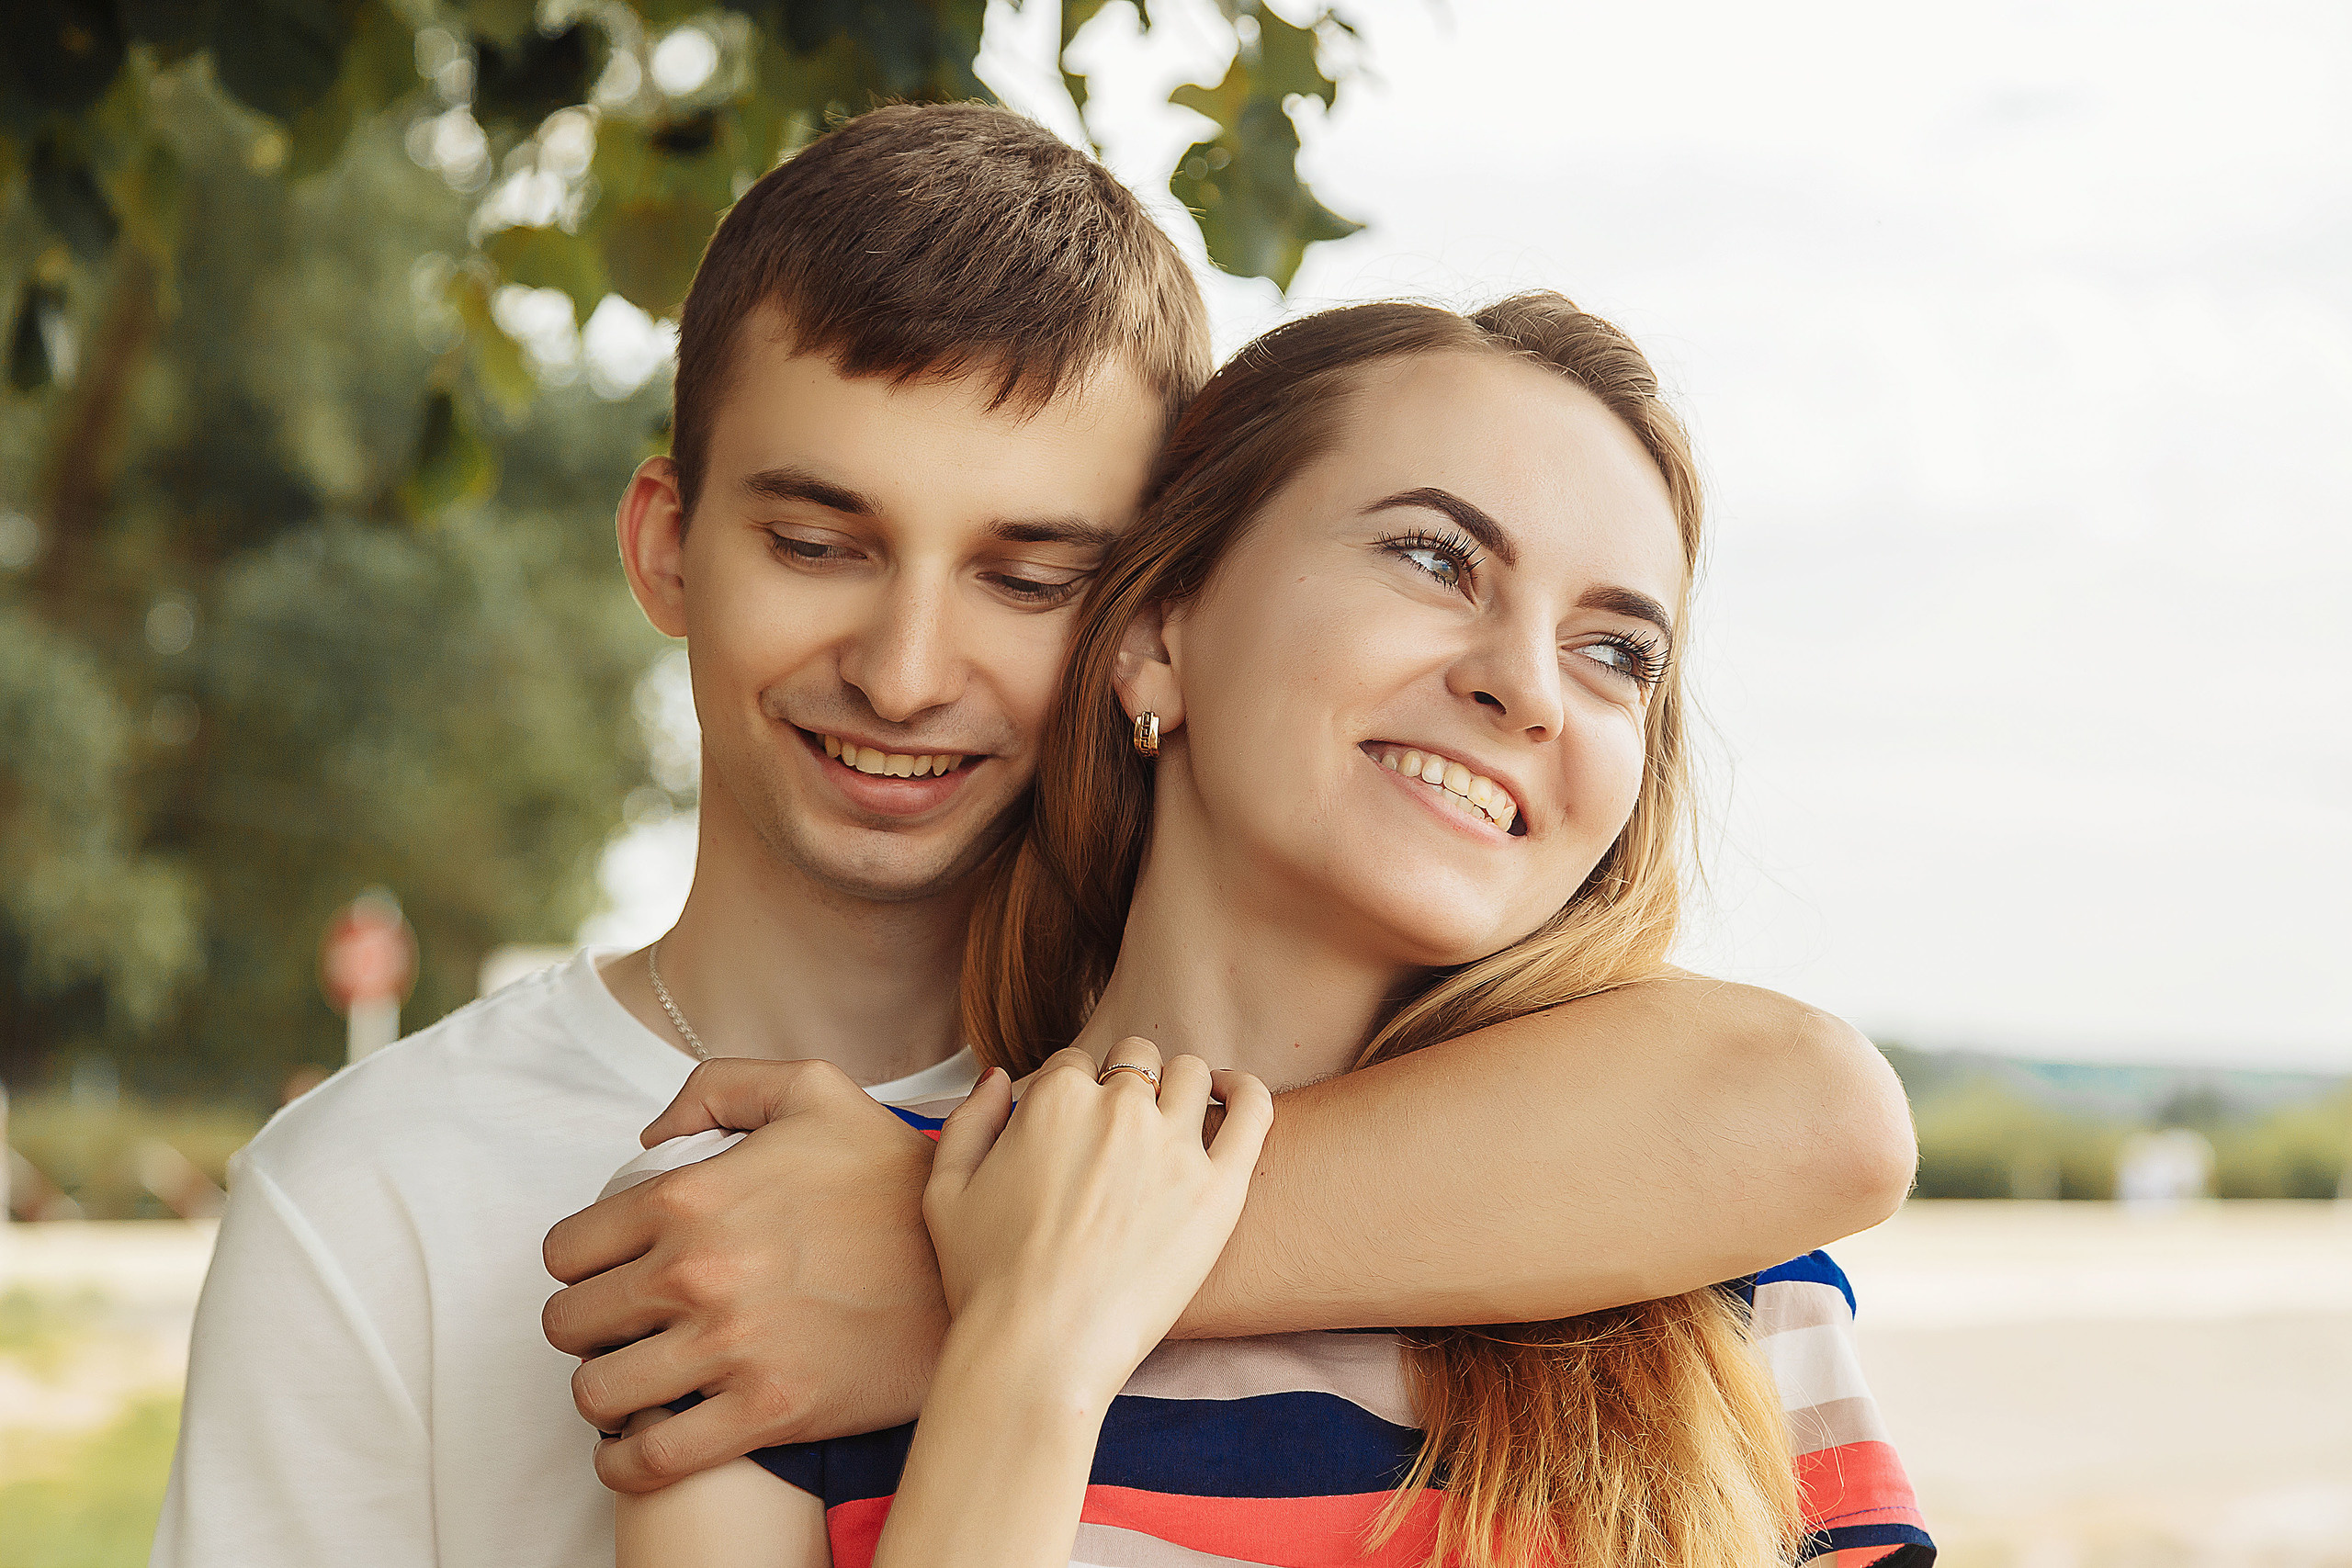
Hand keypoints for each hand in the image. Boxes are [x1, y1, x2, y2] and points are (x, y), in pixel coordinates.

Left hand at [541, 1058, 947, 1491]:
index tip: (609, 1275)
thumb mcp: (815, 1091)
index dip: (580, 1265)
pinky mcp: (765, 1411)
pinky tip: (636, 1447)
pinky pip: (648, 1459)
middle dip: (588, 1327)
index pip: (565, 1250)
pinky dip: (626, 1462)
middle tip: (625, 1327)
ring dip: (605, 1391)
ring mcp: (728, 1347)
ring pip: (596, 1393)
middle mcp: (696, 1272)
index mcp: (691, 1196)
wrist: (976, 1267)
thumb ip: (719, 1088)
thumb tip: (651, 1139)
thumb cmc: (893, 1180)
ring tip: (635, 1381)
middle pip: (569, 1324)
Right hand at [924, 1041, 1272, 1404]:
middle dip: (1127, 1084)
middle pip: (1137, 1060)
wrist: (1040, 1351)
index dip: (1073, 1094)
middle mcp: (1119, 1108)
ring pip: (1193, 1075)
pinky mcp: (1220, 1188)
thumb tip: (1001, 1077)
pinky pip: (1254, 1109)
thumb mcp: (944, 1191)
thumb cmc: (985, 1281)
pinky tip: (1232, 1100)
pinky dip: (1246, 1091)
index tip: (1076, 1132)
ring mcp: (1175, 1146)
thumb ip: (969, 1119)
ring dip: (1181, 1088)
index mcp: (1055, 1099)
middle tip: (1122, 1134)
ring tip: (1175, 1120)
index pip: (1076, 1063)